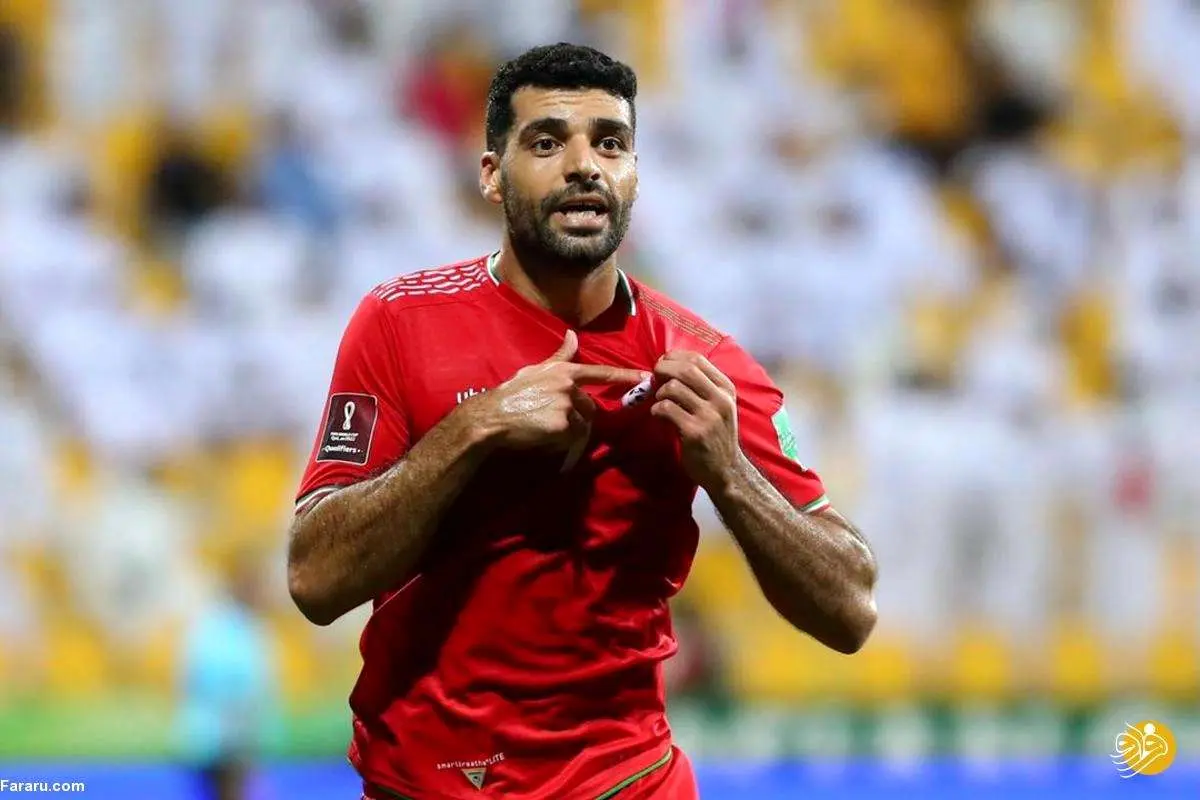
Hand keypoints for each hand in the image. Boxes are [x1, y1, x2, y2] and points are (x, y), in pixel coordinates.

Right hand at [469, 330, 646, 452]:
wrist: (492, 416)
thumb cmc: (512, 392)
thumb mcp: (536, 369)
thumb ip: (559, 355)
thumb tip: (572, 335)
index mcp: (564, 371)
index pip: (600, 372)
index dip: (624, 375)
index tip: (646, 377)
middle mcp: (569, 386)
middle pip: (590, 407)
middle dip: (577, 416)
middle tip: (552, 419)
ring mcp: (567, 406)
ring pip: (582, 424)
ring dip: (569, 431)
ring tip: (544, 427)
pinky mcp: (563, 426)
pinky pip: (571, 439)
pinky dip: (561, 442)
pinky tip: (543, 436)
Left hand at [651, 350, 742, 489]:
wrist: (726, 470)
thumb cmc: (717, 435)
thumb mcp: (719, 406)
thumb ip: (702, 386)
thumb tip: (670, 366)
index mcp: (726, 388)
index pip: (697, 359)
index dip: (674, 357)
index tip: (663, 363)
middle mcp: (720, 399)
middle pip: (685, 369)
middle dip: (663, 369)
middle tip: (654, 378)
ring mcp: (708, 416)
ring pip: (673, 388)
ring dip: (659, 394)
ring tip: (661, 403)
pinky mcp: (694, 432)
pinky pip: (666, 409)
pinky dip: (657, 410)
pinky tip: (660, 416)